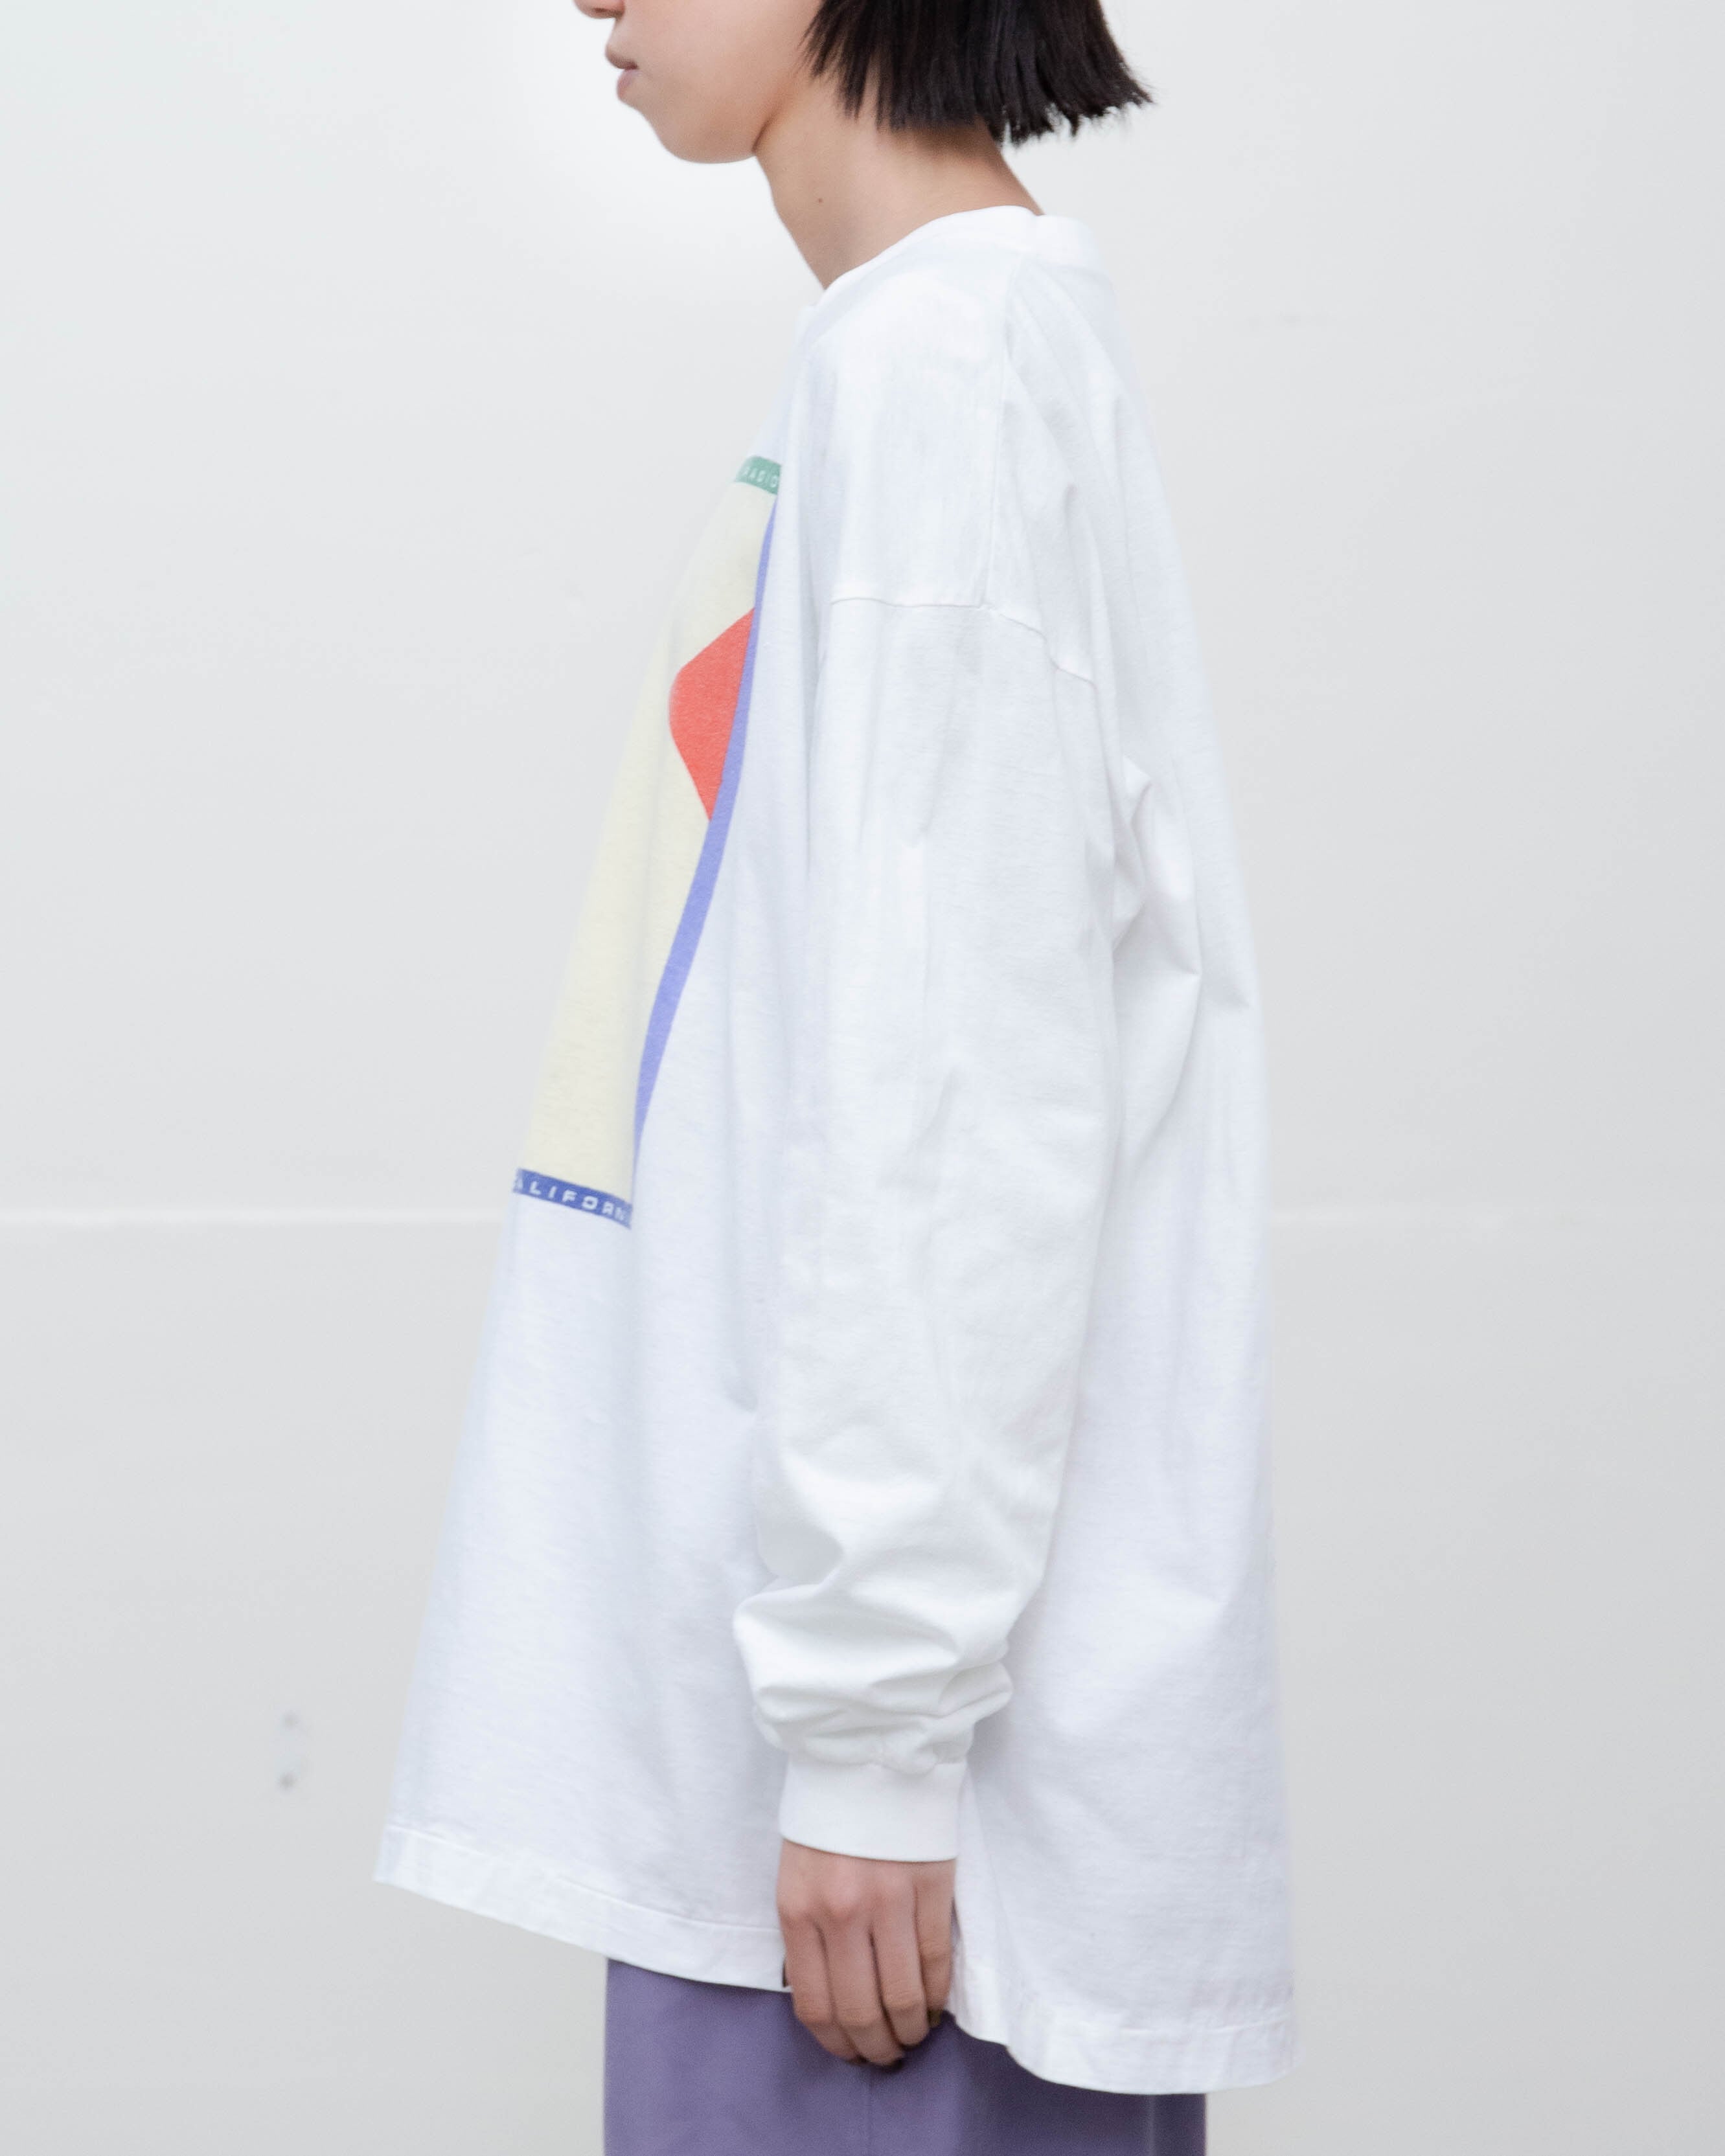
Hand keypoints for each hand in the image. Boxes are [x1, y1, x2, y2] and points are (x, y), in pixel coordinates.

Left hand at [776, 1839, 954, 2064]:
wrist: (867, 1754)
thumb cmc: (828, 1818)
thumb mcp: (795, 1876)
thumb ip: (806, 1934)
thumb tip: (827, 1996)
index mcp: (799, 1911)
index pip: (815, 2005)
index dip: (837, 2044)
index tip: (852, 2054)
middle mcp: (841, 1913)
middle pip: (861, 2011)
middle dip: (876, 2048)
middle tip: (887, 2055)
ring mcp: (888, 1900)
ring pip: (903, 1996)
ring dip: (911, 2029)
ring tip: (914, 2035)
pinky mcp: (930, 1886)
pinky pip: (935, 1961)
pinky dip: (937, 1996)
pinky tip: (935, 2006)